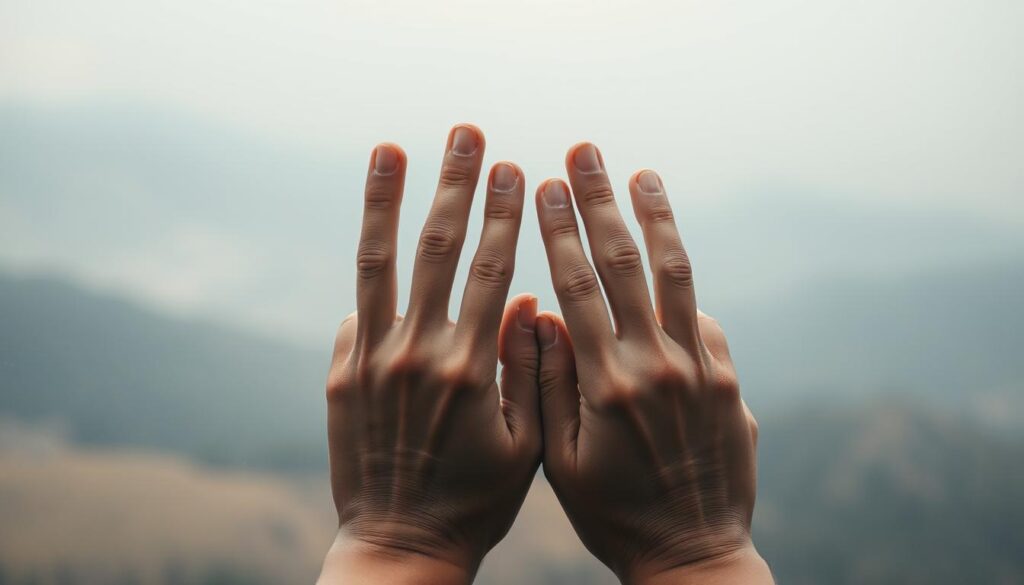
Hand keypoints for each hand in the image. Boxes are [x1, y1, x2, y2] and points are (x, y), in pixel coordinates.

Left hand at [319, 125, 541, 583]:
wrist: (400, 545)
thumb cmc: (476, 501)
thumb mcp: (524, 443)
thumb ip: (529, 370)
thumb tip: (532, 302)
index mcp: (469, 370)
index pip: (491, 272)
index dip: (506, 217)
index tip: (518, 171)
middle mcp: (416, 354)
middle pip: (436, 250)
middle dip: (454, 185)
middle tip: (466, 133)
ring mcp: (371, 361)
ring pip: (379, 263)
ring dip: (387, 200)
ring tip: (391, 149)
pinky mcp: (342, 374)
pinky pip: (358, 312)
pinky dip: (371, 274)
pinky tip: (378, 233)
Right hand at [533, 143, 772, 583]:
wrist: (694, 556)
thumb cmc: (612, 515)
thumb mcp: (560, 459)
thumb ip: (550, 383)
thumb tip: (539, 313)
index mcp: (605, 387)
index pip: (576, 289)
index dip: (557, 231)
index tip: (541, 185)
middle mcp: (657, 367)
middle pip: (624, 265)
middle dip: (600, 202)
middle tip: (584, 152)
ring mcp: (701, 370)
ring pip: (676, 276)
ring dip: (656, 219)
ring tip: (641, 174)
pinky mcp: (729, 381)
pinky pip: (703, 318)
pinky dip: (680, 284)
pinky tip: (667, 256)